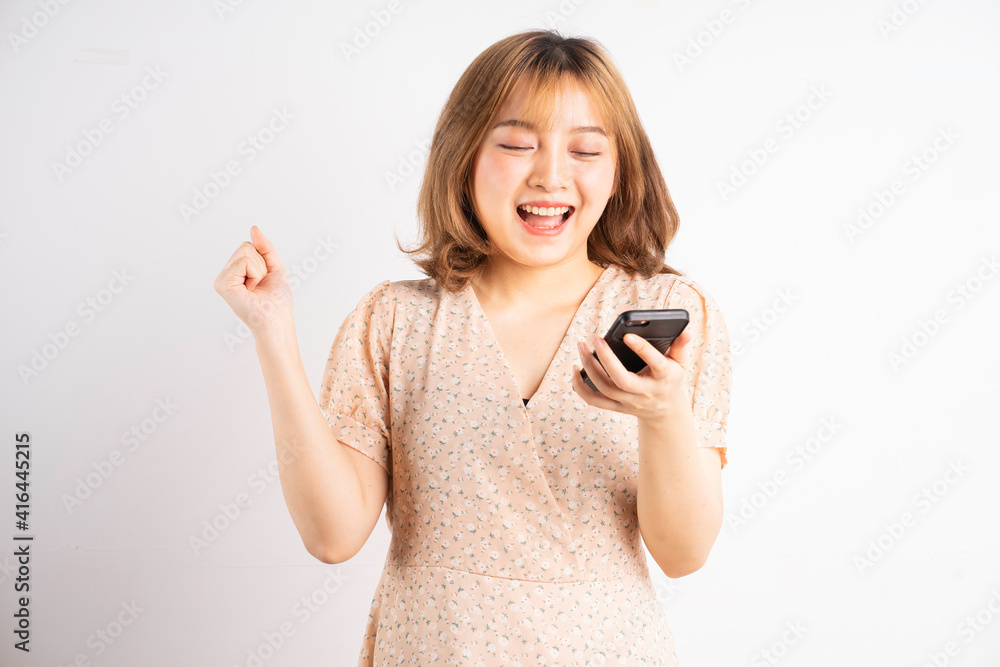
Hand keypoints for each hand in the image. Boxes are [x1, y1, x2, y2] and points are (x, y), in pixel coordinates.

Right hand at [213, 226, 293, 333]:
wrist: (277, 320)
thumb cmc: (277, 300)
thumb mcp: (274, 267)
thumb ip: (264, 247)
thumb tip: (253, 229)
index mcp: (235, 271)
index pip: (248, 246)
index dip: (263, 261)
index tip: (263, 280)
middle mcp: (226, 274)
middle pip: (246, 247)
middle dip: (261, 264)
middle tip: (260, 285)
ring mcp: (222, 279)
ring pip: (245, 252)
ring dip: (259, 270)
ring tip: (256, 288)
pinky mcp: (222, 284)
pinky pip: (243, 261)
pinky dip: (255, 274)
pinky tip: (251, 290)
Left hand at [572, 328, 693, 422]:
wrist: (665, 411)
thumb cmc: (670, 378)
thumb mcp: (680, 363)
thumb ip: (681, 346)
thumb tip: (686, 330)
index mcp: (663, 378)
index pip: (654, 364)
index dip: (642, 349)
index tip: (627, 335)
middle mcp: (644, 392)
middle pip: (621, 380)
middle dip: (605, 359)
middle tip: (594, 338)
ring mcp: (628, 402)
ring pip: (604, 388)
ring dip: (589, 367)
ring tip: (581, 346)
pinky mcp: (616, 407)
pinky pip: (593, 400)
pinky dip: (580, 386)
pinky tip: (575, 368)